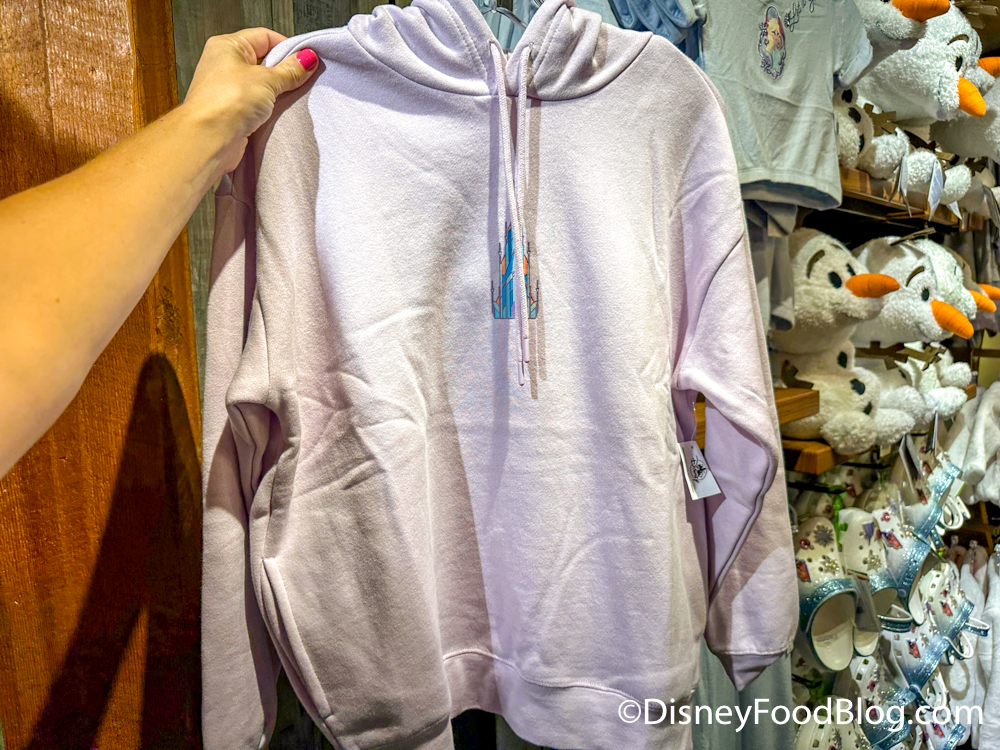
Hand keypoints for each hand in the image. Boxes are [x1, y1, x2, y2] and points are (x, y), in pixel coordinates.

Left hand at [180, 28, 317, 173]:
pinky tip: (280, 112)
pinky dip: (268, 108)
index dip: (287, 46)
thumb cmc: (228, 101)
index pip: (264, 37)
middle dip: (284, 70)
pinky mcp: (231, 112)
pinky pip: (256, 104)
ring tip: (293, 96)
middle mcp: (224, 64)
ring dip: (277, 92)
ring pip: (260, 84)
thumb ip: (290, 70)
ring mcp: (226, 89)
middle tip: (303, 79)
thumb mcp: (267, 80)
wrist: (208, 139)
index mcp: (227, 46)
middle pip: (263, 60)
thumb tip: (307, 58)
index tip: (307, 59)